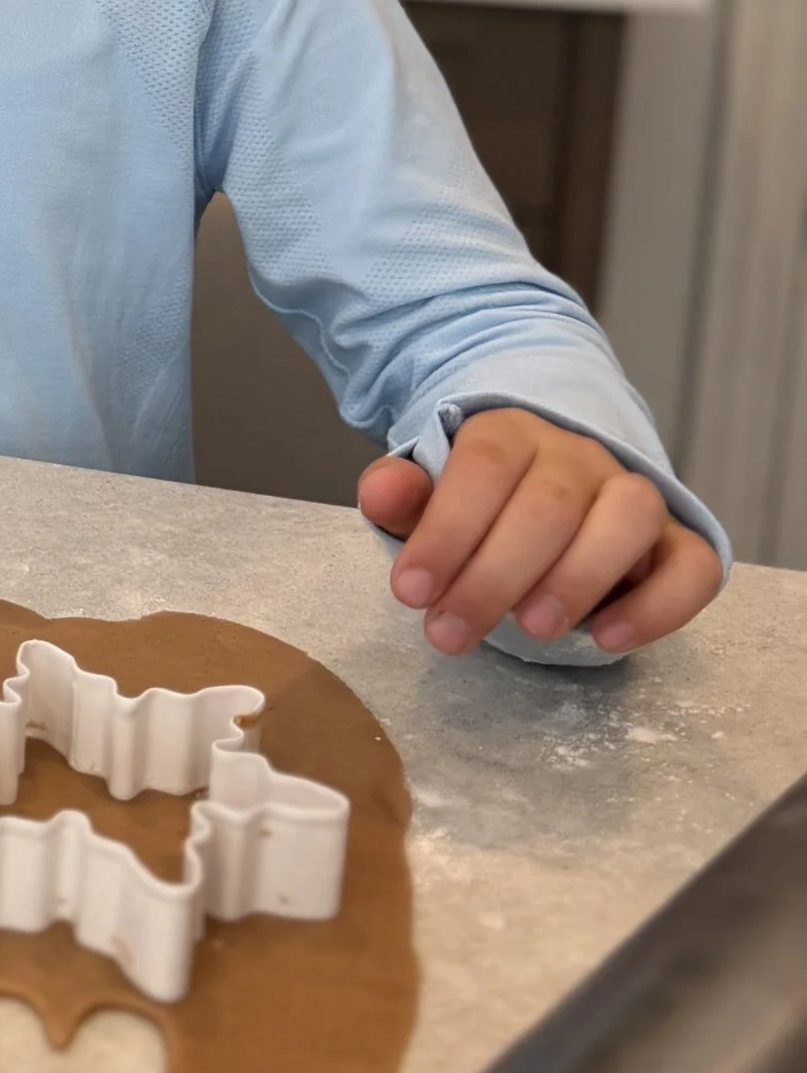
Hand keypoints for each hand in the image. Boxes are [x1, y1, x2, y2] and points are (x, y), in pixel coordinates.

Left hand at [357, 408, 719, 657]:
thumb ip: (404, 494)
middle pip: (548, 503)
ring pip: (631, 514)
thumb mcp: (429, 499)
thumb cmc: (478, 509)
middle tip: (449, 633)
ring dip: (579, 577)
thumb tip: (379, 492)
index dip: (446, 531)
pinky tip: (608, 638)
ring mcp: (635, 495)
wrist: (544, 495)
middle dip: (494, 576)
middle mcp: (580, 456)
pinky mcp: (678, 543)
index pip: (484, 467)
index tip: (410, 592)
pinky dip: (658, 605)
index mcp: (512, 433)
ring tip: (532, 629)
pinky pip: (692, 565)